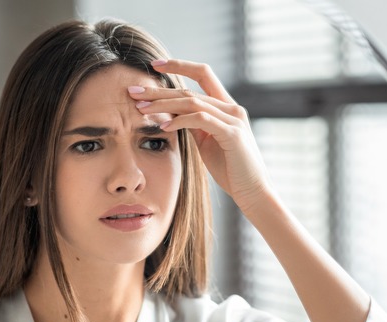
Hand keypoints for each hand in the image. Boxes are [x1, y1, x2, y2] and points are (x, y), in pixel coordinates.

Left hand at [128, 59, 270, 212]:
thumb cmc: (230, 169)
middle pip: (190, 90)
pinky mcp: (232, 134)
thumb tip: (172, 113)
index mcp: (227, 107)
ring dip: (163, 104)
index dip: (179, 65)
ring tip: (141, 109)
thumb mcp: (207, 142)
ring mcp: (234, 119)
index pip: (203, 74)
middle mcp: (232, 108)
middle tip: (133, 92)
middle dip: (159, 90)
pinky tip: (163, 126)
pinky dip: (180, 120)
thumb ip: (194, 125)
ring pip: (192, 102)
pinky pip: (201, 120)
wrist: (253, 191)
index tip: (154, 65)